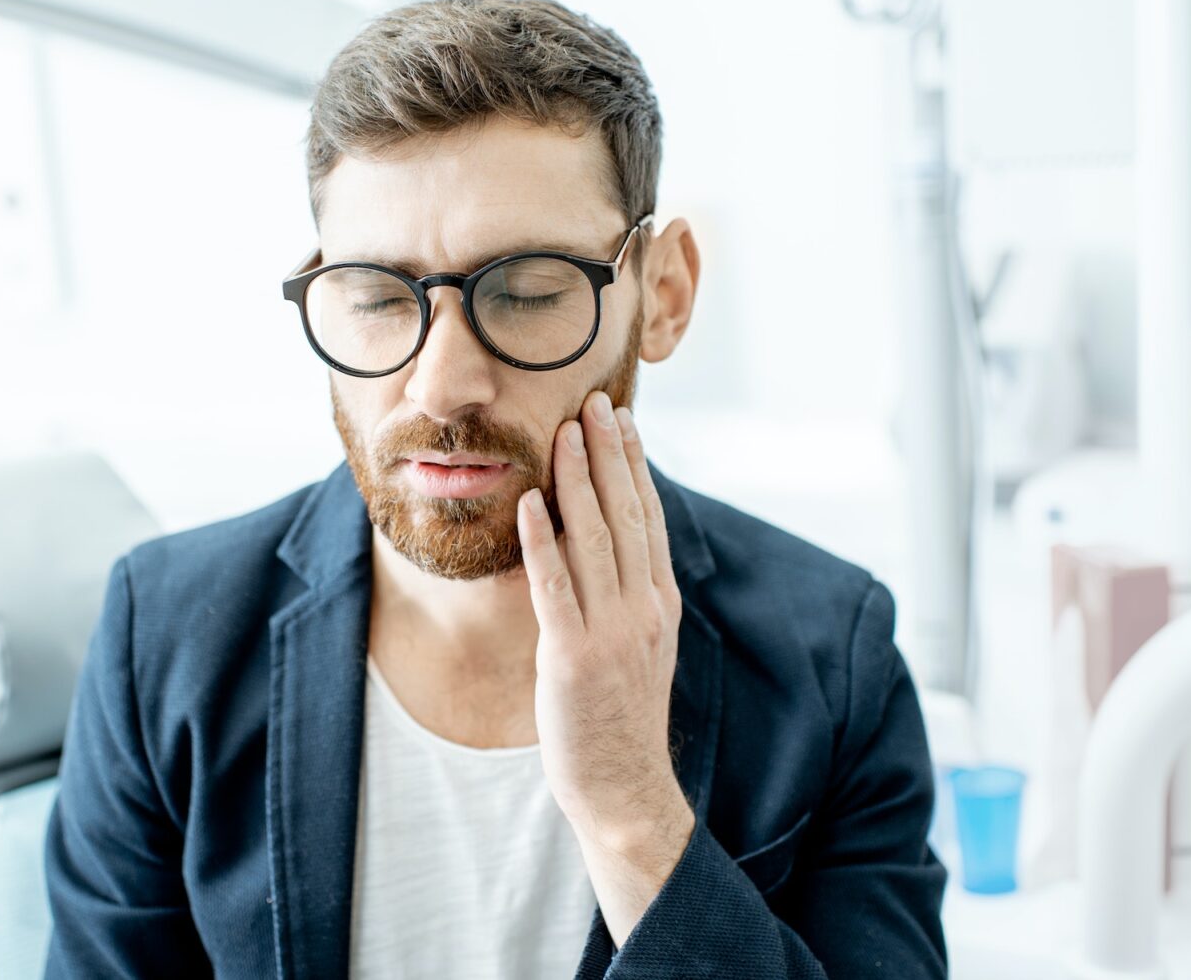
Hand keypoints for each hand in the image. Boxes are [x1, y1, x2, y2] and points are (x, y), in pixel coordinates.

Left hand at [516, 389, 691, 856]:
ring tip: (564, 433)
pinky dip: (543, 541)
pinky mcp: (574, 657)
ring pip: (594, 540)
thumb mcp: (637, 647)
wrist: (624, 787)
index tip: (620, 420)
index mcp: (660, 603)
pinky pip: (555, 587)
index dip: (634, 465)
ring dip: (578, 482)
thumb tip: (600, 544)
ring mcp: (611, 632)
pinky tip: (531, 502)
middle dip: (608, 456)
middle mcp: (643, 609)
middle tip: (594, 403)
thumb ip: (625, 596)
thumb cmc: (619, 717)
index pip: (649, 518)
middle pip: (626, 516)